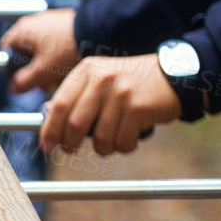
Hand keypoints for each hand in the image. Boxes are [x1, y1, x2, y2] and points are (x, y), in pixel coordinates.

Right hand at [2, 7, 78, 93]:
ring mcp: (50, 21)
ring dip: (48, 66)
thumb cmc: (68, 49)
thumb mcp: (42, 72)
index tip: (24, 80)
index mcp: (21, 32)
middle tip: (46, 83)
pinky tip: (71, 65)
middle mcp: (32, 23)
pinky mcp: (65, 23)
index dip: (12, 69)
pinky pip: (56, 43)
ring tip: (62, 76)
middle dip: (35, 71)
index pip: (5, 52)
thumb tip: (14, 88)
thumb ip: (24, 82)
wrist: (99, 30)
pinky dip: (60, 56)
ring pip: (42, 50)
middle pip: (25, 53)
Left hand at [39, 54, 181, 154]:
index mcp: (87, 71)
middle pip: (74, 124)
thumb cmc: (132, 83)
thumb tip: (45, 116)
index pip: (58, 105)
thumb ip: (75, 96)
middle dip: (70, 143)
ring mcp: (121, 93)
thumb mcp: (100, 80)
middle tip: (72, 149)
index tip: (47, 145)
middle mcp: (102, 79)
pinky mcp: (139, 107)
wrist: (175, 75)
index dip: (49, 129)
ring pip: (100, 138)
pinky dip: (124, 146)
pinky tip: (129, 138)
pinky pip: (122, 141)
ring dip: (104, 148)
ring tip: (111, 141)